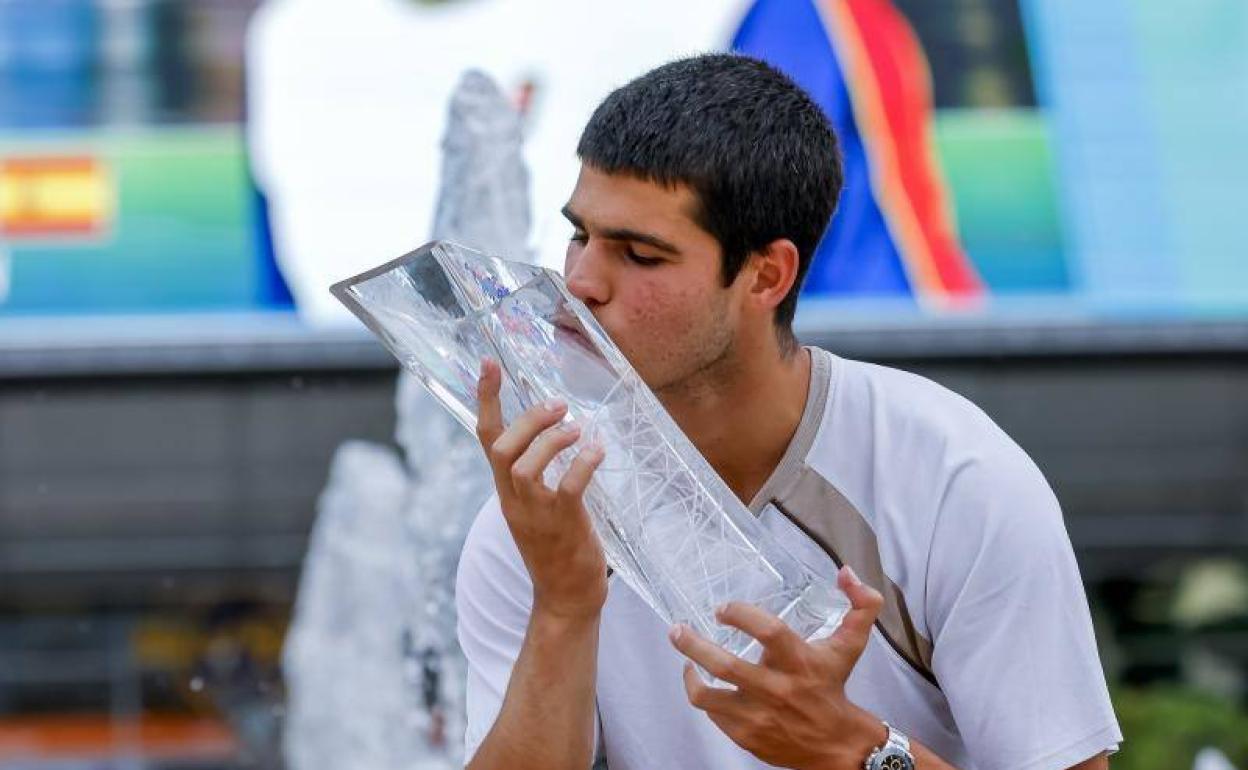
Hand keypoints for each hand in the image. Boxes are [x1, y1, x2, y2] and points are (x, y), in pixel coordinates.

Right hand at [476, 358, 607, 621]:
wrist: (566, 600)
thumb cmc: (557, 549)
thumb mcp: (537, 508)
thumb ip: (539, 475)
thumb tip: (556, 433)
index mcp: (506, 492)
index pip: (486, 438)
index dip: (486, 399)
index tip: (488, 363)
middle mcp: (514, 500)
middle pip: (502, 448)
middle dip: (528, 419)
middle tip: (559, 404)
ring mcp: (536, 515)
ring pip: (525, 466)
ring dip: (552, 440)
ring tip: (578, 428)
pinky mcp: (563, 526)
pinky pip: (568, 487)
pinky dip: (583, 463)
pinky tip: (597, 451)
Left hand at [668, 566, 887, 769]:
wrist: (837, 745)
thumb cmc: (835, 686)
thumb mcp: (851, 644)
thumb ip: (860, 605)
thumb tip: (846, 571)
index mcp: (800, 662)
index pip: (768, 631)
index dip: (741, 615)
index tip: (723, 608)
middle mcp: (777, 689)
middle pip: (725, 665)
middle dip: (693, 644)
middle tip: (677, 629)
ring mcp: (758, 715)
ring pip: (708, 695)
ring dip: (689, 673)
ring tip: (684, 657)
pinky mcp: (746, 735)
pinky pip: (712, 713)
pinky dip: (703, 695)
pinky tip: (702, 682)